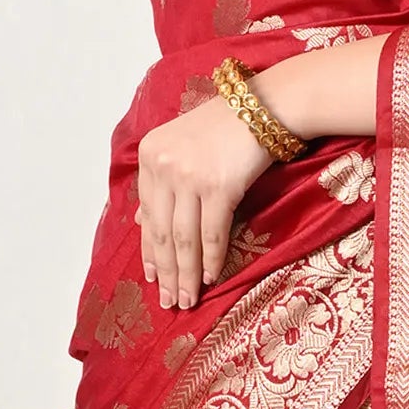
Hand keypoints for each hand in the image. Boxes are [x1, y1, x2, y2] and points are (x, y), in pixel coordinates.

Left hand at [135, 96, 271, 309]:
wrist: (266, 107)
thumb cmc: (227, 125)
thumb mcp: (182, 145)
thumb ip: (161, 180)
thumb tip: (143, 219)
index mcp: (150, 154)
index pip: (146, 213)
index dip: (150, 251)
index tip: (154, 277)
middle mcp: (164, 165)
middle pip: (161, 231)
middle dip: (167, 272)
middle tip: (169, 301)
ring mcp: (190, 176)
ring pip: (184, 239)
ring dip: (187, 274)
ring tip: (188, 299)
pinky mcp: (219, 186)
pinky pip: (212, 233)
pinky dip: (212, 259)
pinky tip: (212, 277)